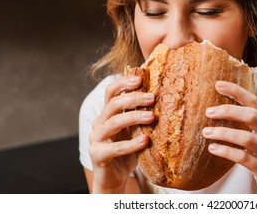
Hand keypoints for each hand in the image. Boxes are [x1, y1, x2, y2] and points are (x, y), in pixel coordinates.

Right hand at [89, 75, 154, 192]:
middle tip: (152, 97)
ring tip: (152, 117)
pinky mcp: (97, 154)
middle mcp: (99, 122)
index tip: (140, 78)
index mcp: (107, 113)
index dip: (123, 83)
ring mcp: (96, 138)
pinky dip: (131, 144)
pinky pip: (115, 147)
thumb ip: (141, 115)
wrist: (115, 177)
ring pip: (113, 122)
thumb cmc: (128, 150)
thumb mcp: (135, 130)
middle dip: (133, 98)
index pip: (111, 92)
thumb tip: (161, 97)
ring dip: (134, 117)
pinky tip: (145, 140)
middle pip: (113, 104)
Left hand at [202, 81, 256, 192]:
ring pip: (246, 138)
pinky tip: (213, 149)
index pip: (255, 102)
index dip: (237, 91)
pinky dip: (227, 152)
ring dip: (223, 133)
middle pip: (251, 116)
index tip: (219, 84)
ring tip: (206, 132)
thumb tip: (229, 109)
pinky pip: (244, 158)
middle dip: (228, 111)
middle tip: (208, 111)